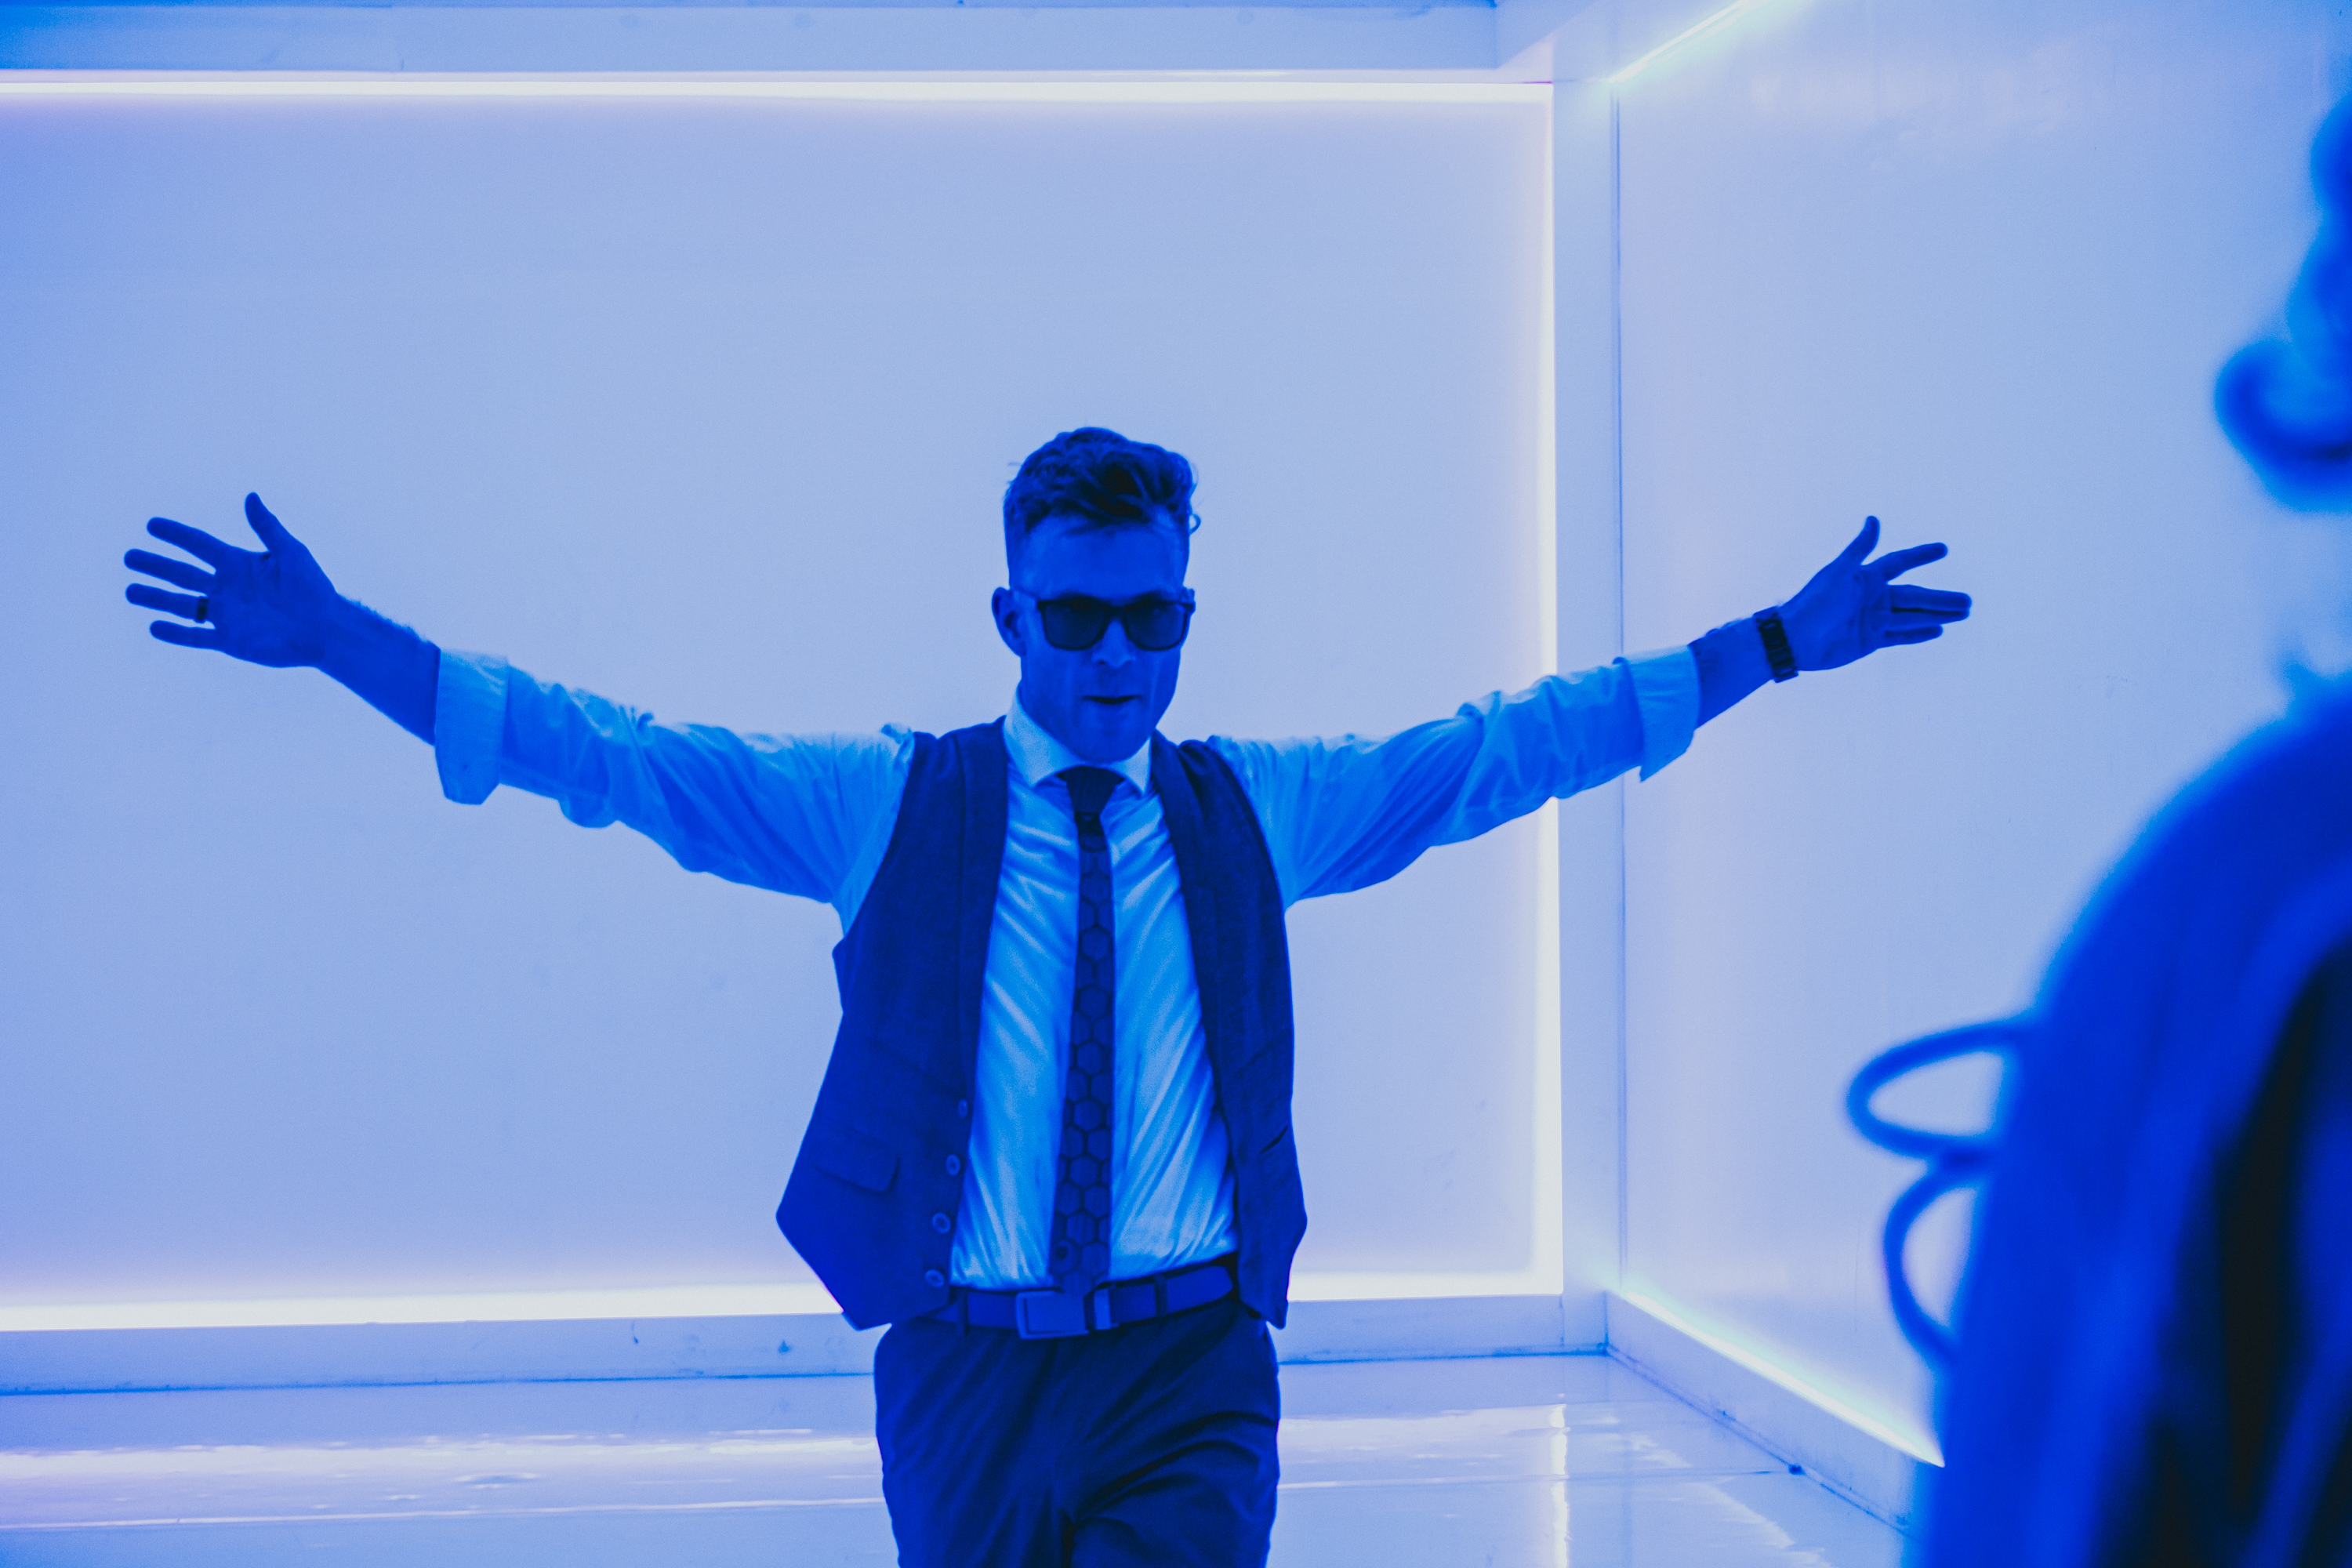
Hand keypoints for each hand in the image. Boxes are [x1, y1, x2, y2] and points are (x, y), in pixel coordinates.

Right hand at [124, 493, 342, 667]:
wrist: (327, 629)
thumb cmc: (315, 588)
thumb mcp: (292, 553)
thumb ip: (268, 528)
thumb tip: (251, 496)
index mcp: (239, 564)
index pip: (200, 545)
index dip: (177, 535)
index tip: (152, 525)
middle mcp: (227, 588)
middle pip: (182, 574)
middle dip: (155, 565)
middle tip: (129, 557)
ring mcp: (226, 615)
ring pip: (183, 605)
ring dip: (156, 598)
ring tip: (129, 591)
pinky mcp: (231, 640)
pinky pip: (197, 637)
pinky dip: (176, 634)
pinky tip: (153, 627)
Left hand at [1776, 516, 1970, 671]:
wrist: (1793, 638)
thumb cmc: (1813, 602)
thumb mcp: (1838, 572)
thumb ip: (1859, 548)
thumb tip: (1874, 519)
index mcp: (1866, 578)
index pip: (1900, 563)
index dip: (1921, 556)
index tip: (1944, 549)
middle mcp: (1873, 598)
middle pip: (1916, 596)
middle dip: (1942, 599)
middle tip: (1969, 601)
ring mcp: (1873, 620)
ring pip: (1914, 616)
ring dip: (1938, 615)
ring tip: (1963, 613)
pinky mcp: (1870, 641)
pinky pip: (1900, 636)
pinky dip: (1918, 634)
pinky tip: (1938, 631)